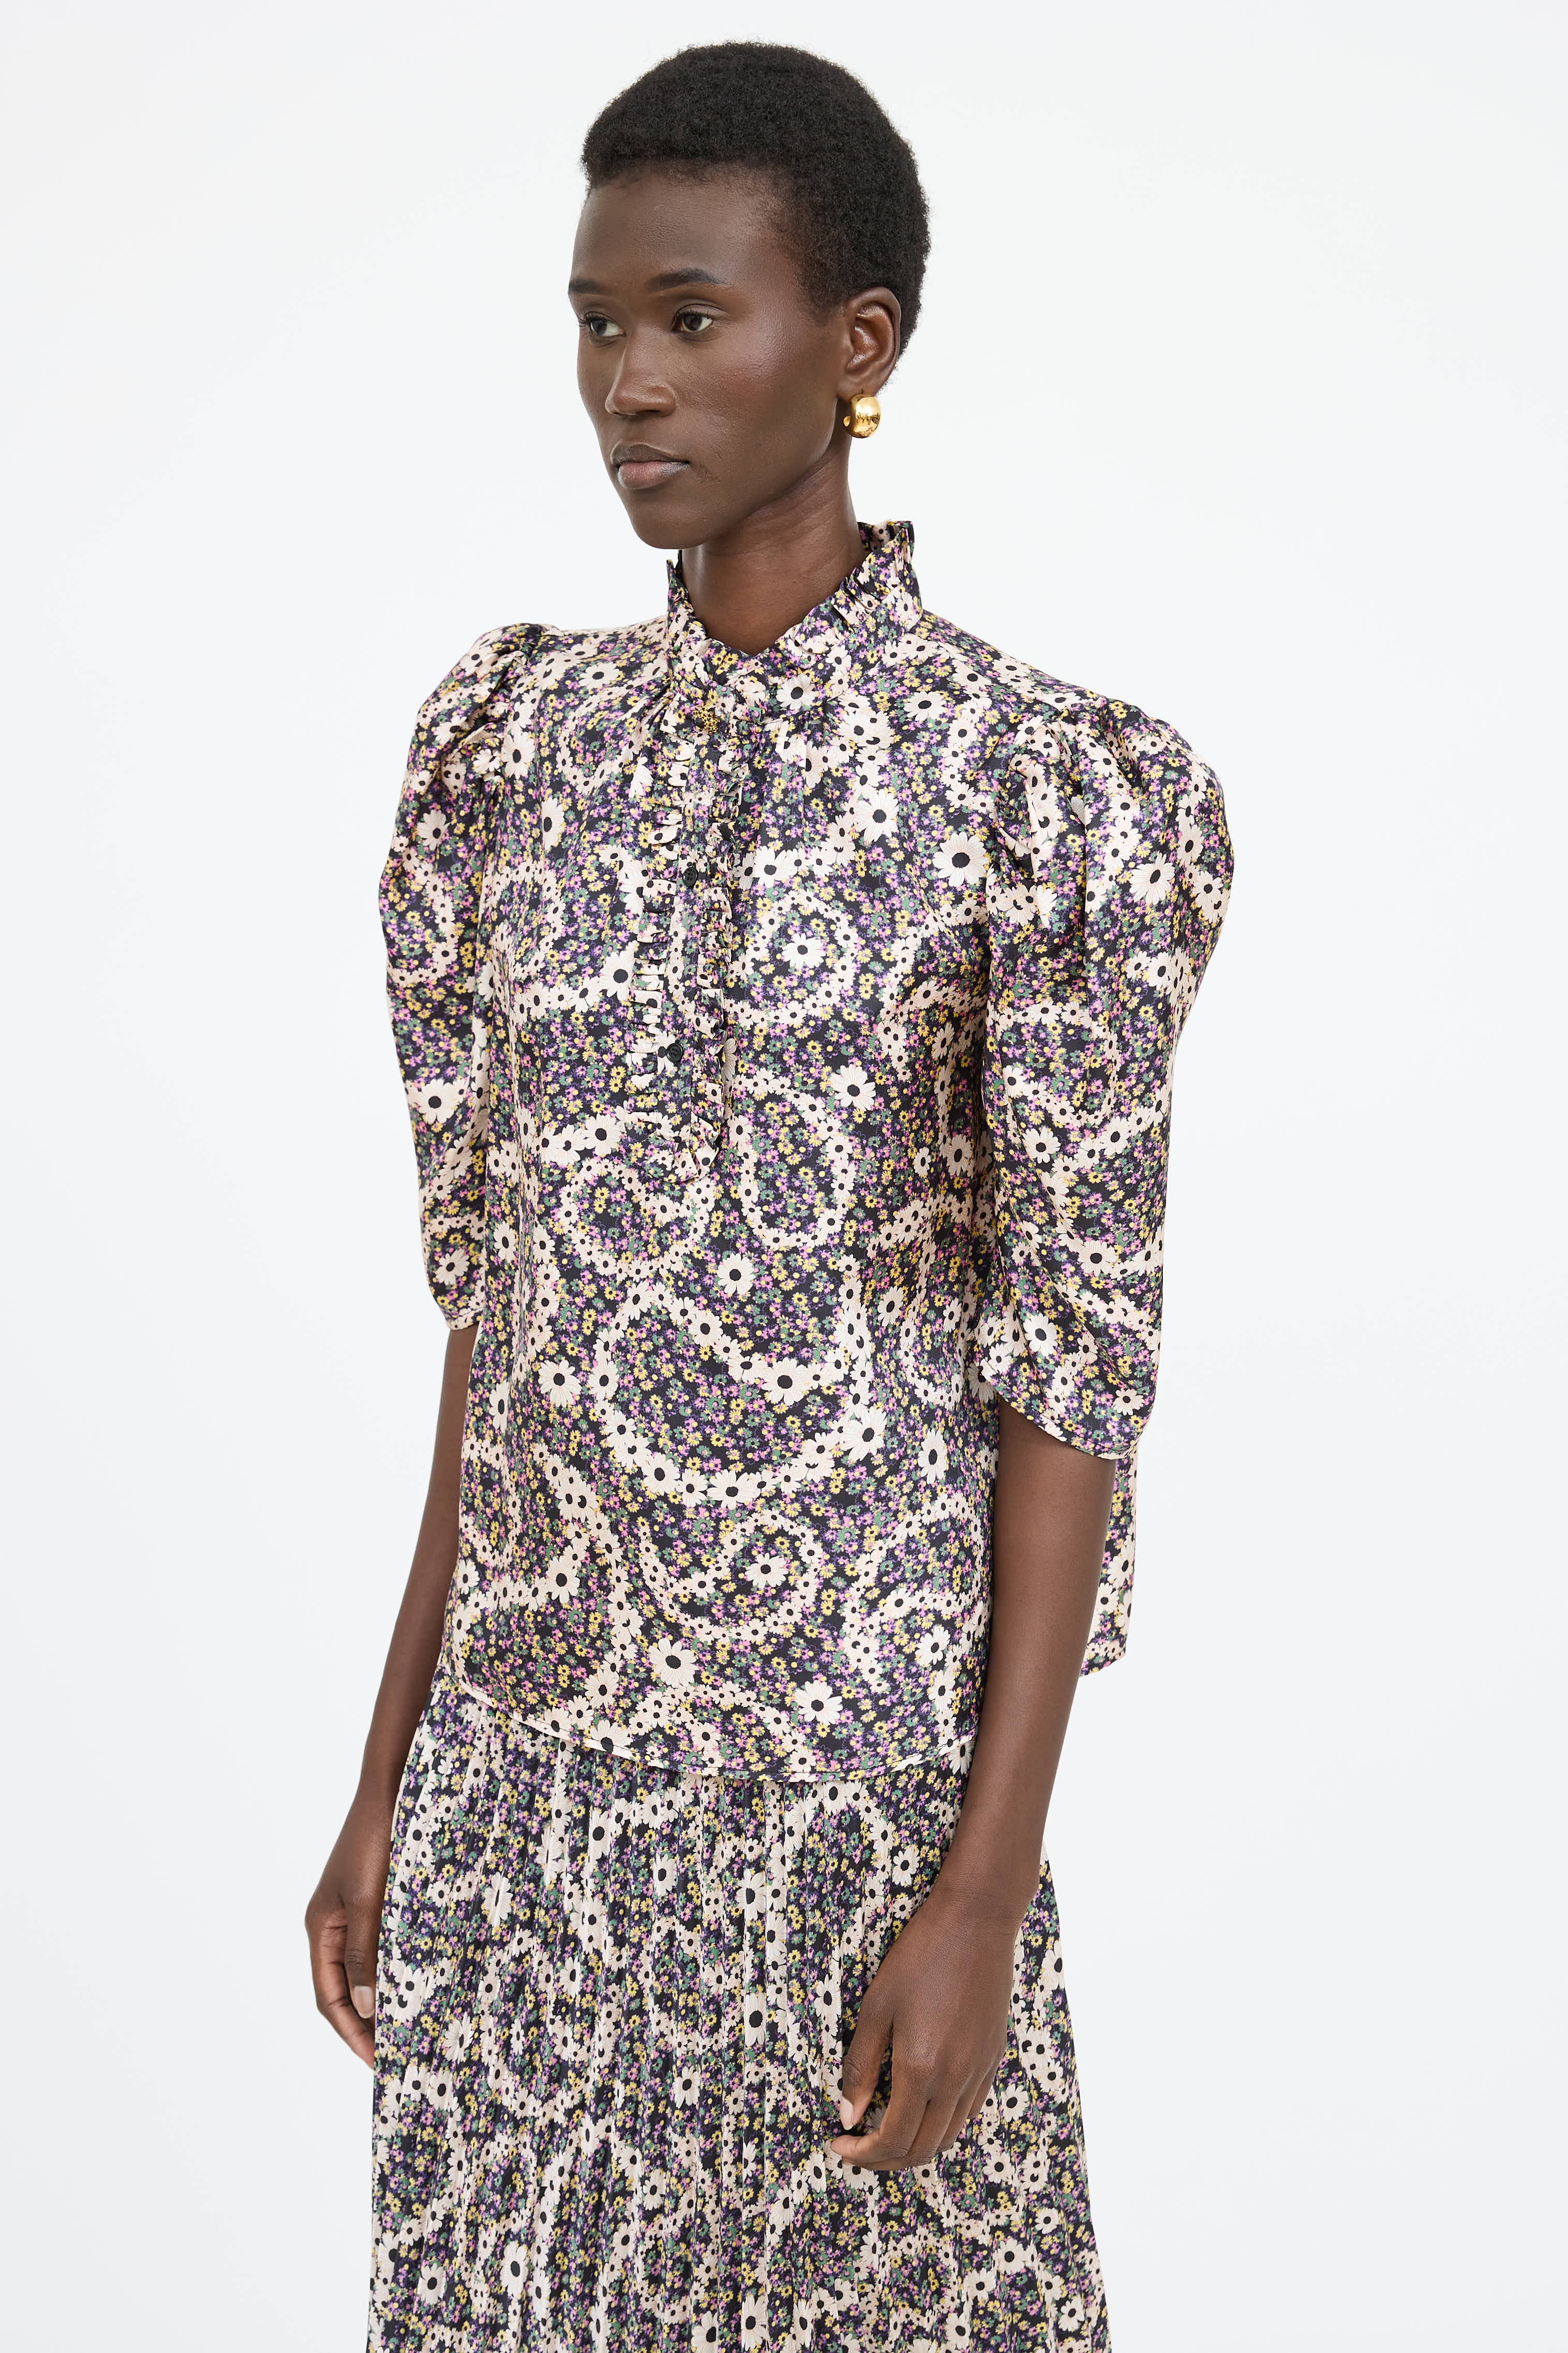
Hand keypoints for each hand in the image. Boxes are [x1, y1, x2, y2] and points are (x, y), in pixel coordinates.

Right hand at [305, 1787, 395, 2068]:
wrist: (394, 1785)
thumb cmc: (377, 1837)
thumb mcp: (369, 1898)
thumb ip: (365, 1951)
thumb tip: (365, 2007)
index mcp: (322, 1928)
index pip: (330, 1998)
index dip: (351, 2034)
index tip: (377, 2063)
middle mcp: (335, 1924)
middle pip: (346, 1990)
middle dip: (368, 2025)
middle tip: (401, 2056)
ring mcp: (357, 1911)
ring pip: (368, 1970)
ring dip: (386, 1999)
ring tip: (416, 2029)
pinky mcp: (381, 1898)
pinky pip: (386, 1946)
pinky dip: (400, 1970)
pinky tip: (425, 1982)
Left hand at [830, 1871, 1020, 2170]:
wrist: (976, 1921)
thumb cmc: (919, 1956)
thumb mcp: (876, 2007)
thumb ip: (860, 2066)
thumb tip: (848, 2116)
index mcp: (920, 2069)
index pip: (893, 2140)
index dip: (863, 2153)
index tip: (838, 2142)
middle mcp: (955, 2080)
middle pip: (922, 2150)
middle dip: (886, 2160)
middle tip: (858, 2147)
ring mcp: (979, 2071)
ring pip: (949, 2136)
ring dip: (916, 2146)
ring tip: (886, 2131)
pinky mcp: (993, 2057)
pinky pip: (969, 2111)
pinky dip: (942, 2124)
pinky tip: (921, 2105)